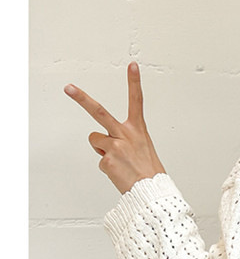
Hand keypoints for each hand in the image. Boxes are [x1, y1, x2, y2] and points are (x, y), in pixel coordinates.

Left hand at [65, 62, 165, 193]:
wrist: (152, 192)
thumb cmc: (150, 173)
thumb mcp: (143, 150)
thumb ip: (124, 140)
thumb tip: (105, 144)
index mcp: (138, 130)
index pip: (137, 102)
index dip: (134, 82)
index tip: (132, 66)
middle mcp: (126, 134)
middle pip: (99, 112)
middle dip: (81, 99)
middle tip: (68, 88)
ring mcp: (115, 147)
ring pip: (95, 140)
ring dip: (102, 150)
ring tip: (119, 162)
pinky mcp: (107, 160)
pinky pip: (101, 160)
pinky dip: (108, 167)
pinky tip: (119, 173)